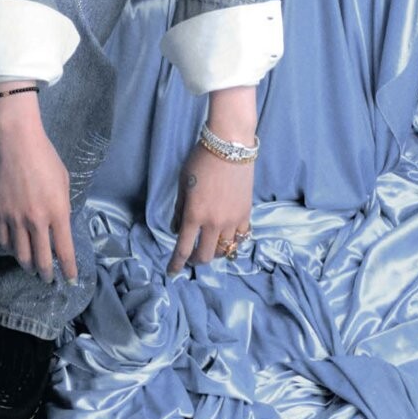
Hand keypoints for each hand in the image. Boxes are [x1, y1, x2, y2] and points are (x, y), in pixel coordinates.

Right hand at [0, 89, 77, 283]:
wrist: (18, 144)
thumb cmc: (47, 159)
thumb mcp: (64, 184)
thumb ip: (62, 208)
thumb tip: (59, 227)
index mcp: (58, 212)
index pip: (64, 250)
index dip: (69, 268)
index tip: (71, 279)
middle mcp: (37, 220)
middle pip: (42, 259)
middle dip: (47, 274)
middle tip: (49, 279)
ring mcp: (16, 218)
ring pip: (21, 254)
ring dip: (28, 265)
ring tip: (32, 268)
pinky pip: (3, 240)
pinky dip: (9, 249)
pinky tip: (14, 250)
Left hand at [168, 86, 256, 275]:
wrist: (230, 146)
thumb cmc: (200, 160)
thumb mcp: (182, 184)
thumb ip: (180, 209)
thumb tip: (178, 229)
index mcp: (194, 215)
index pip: (183, 249)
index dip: (176, 264)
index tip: (171, 272)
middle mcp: (214, 223)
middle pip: (205, 255)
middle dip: (196, 260)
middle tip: (191, 256)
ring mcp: (232, 220)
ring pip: (224, 249)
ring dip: (214, 251)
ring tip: (209, 245)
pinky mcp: (246, 213)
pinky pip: (240, 237)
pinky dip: (232, 241)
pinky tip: (227, 237)